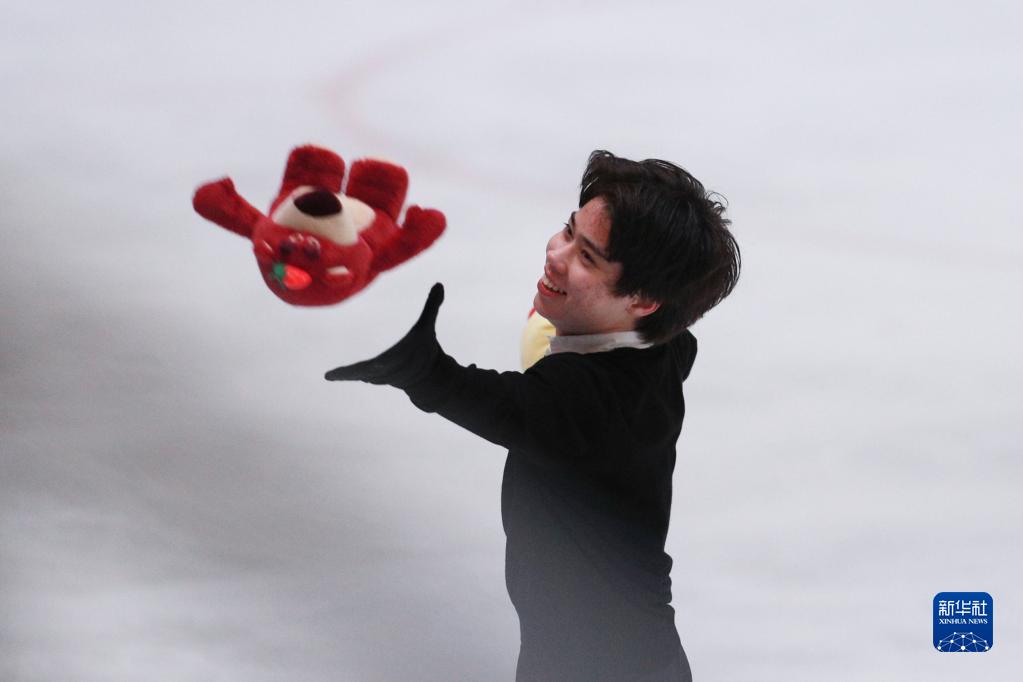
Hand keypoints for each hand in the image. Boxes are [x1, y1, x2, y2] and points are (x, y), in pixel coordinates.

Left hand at [324, 283, 443, 386]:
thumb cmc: (426, 349)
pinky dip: (349, 376)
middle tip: (333, 375)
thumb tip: (440, 283)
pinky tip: (333, 376)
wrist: (429, 376)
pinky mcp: (376, 378)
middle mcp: (389, 370)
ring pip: (362, 375)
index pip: (385, 361)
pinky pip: (360, 376)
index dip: (375, 366)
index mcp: (399, 357)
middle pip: (368, 372)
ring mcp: (382, 376)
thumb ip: (431, 306)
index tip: (371, 365)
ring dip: (349, 375)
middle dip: (353, 373)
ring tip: (332, 375)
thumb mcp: (427, 326)